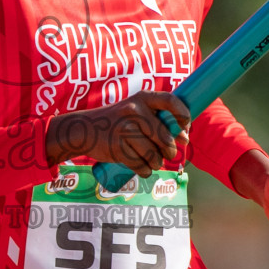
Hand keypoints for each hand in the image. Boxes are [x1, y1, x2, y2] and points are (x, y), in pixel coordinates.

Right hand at [45, 92, 190, 175]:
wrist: (82, 130)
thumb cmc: (116, 122)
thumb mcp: (133, 110)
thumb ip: (155, 119)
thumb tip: (184, 137)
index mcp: (142, 98)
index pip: (170, 100)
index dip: (182, 114)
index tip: (185, 126)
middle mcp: (134, 111)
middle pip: (164, 137)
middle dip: (170, 151)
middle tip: (168, 154)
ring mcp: (125, 129)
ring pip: (153, 155)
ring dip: (157, 163)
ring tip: (153, 162)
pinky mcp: (117, 147)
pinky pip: (140, 165)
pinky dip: (145, 171)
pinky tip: (143, 169)